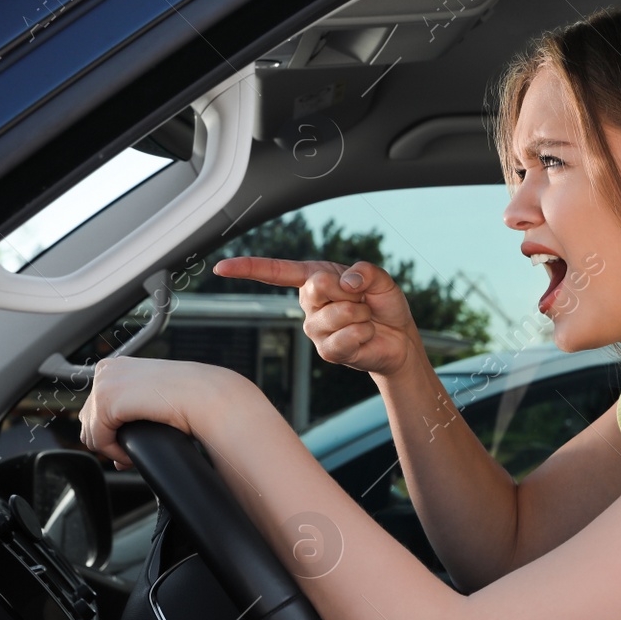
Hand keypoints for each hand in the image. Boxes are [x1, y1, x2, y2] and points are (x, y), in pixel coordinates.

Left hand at [78, 356, 242, 468]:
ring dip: (111, 449)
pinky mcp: (106, 400)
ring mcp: (104, 383)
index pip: (95, 408)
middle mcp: (106, 371)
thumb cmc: (190, 398)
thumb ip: (130, 417)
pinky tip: (130, 454)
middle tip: (130, 454)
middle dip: (108, 442)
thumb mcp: (152, 403)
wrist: (204, 395)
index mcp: (116, 367)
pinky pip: (98, 439)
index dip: (109, 433)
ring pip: (90, 432)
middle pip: (88, 420)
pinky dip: (113, 452)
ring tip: (131, 455)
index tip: (128, 446)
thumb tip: (116, 453)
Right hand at [213, 256, 421, 377]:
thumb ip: (365, 272)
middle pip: (318, 287)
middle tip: (361, 299)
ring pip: (335, 314)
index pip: (276, 272)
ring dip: (360, 314)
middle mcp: (309, 305)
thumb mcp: (379, 279)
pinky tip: (366, 335)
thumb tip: (347, 283)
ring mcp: (314, 330)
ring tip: (366, 318)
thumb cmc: (383, 305)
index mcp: (315, 279)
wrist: (399, 339)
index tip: (221, 268)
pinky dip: (363, 333)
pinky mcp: (326, 351)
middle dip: (348, 290)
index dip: (248, 269)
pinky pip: (343, 338)